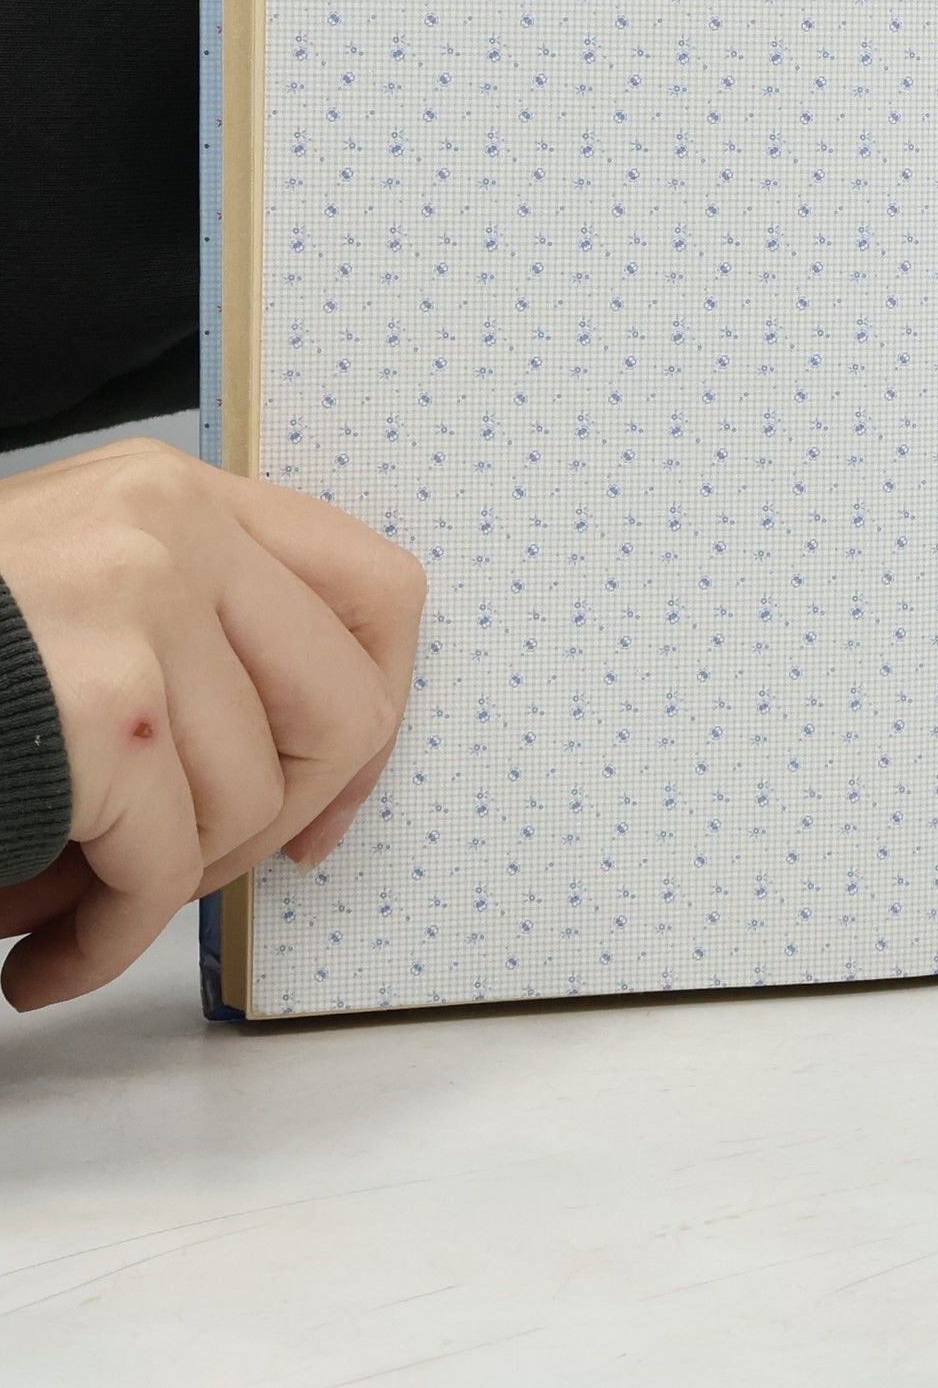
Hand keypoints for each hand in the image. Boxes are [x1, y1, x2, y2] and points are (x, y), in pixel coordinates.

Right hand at [0, 438, 426, 1010]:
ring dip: (168, 886)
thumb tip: (333, 768)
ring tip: (77, 897)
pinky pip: (168, 867)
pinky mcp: (98, 710)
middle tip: (206, 872)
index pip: (379, 591)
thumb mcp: (76, 598)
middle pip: (349, 709)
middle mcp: (172, 527)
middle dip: (286, 819)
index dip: (378, 712)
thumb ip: (197, 636)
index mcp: (180, 493)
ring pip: (254, 803)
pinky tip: (45, 956)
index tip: (329, 797)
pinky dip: (110, 942)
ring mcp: (136, 608)